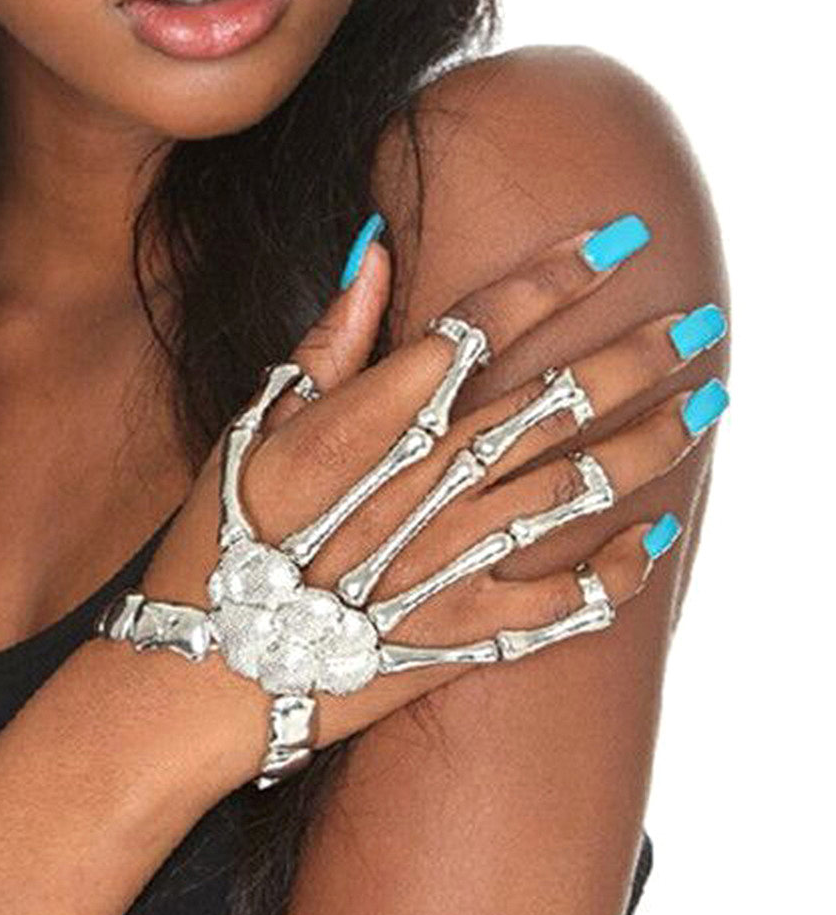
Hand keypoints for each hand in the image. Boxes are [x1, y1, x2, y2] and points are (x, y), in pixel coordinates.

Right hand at [138, 213, 727, 772]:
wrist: (210, 673)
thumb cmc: (221, 543)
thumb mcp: (257, 429)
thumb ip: (327, 342)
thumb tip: (374, 251)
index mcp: (375, 423)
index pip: (486, 323)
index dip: (557, 273)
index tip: (616, 241)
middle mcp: (429, 481)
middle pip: (557, 398)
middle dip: (638, 354)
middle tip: (698, 326)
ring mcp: (455, 558)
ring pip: (581, 486)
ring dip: (652, 443)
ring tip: (704, 410)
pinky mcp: (464, 629)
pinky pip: (566, 600)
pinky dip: (618, 568)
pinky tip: (655, 535)